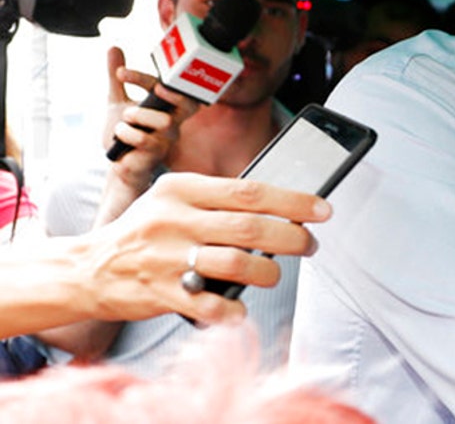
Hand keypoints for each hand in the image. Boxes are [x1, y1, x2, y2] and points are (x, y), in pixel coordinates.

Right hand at [80, 172, 330, 325]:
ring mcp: (167, 258)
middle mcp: (175, 220)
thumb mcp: (173, 198)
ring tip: (273, 275)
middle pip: (250, 228)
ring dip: (267, 274)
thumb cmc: (145, 231)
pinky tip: (239, 309)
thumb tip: (281, 205)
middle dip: (292, 238)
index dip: (293, 201)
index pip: (250, 191)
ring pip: (236, 264)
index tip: (322, 209)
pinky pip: (209, 304)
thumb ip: (218, 199)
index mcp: (182, 189)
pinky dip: (232, 310)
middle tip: (309, 244)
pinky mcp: (160, 293)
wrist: (87, 268)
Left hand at [104, 46, 199, 192]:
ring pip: (163, 121)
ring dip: (137, 117)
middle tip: (154, 89)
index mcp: (167, 107)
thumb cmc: (125, 133)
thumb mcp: (117, 101)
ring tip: (124, 123)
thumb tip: (114, 48)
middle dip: (169, 94)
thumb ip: (118, 79)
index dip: (146, 78)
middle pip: (187, 103)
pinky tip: (119, 138)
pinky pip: (144, 139)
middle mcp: (173, 121)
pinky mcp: (157, 153)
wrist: (117, 162)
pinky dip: (125, 134)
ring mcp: (168, 138)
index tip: (121, 72)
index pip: (168, 86)